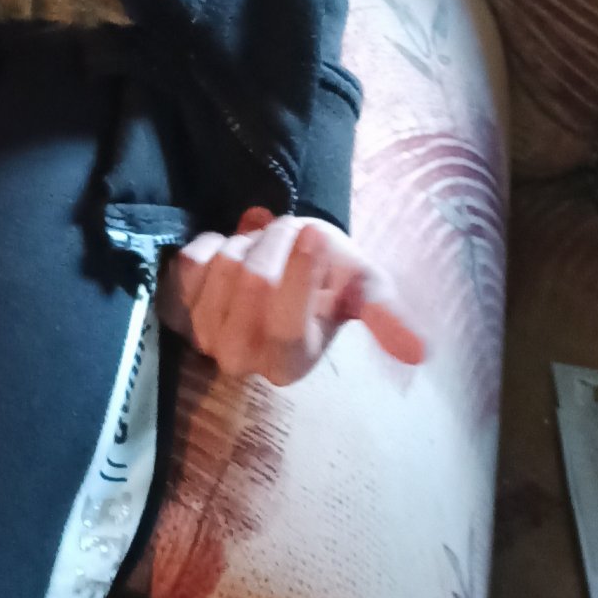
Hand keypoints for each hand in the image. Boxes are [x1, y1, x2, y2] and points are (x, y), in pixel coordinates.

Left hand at [160, 207, 426, 386]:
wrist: (286, 264)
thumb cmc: (333, 279)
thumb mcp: (368, 289)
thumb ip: (388, 317)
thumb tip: (421, 353)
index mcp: (292, 364)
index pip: (288, 323)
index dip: (301, 273)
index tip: (316, 232)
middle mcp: (243, 361)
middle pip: (251, 283)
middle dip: (275, 244)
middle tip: (291, 234)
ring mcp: (204, 337)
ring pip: (221, 267)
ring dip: (246, 241)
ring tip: (264, 246)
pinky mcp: (175, 309)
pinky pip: (189, 262)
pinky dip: (214, 242)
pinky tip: (230, 248)